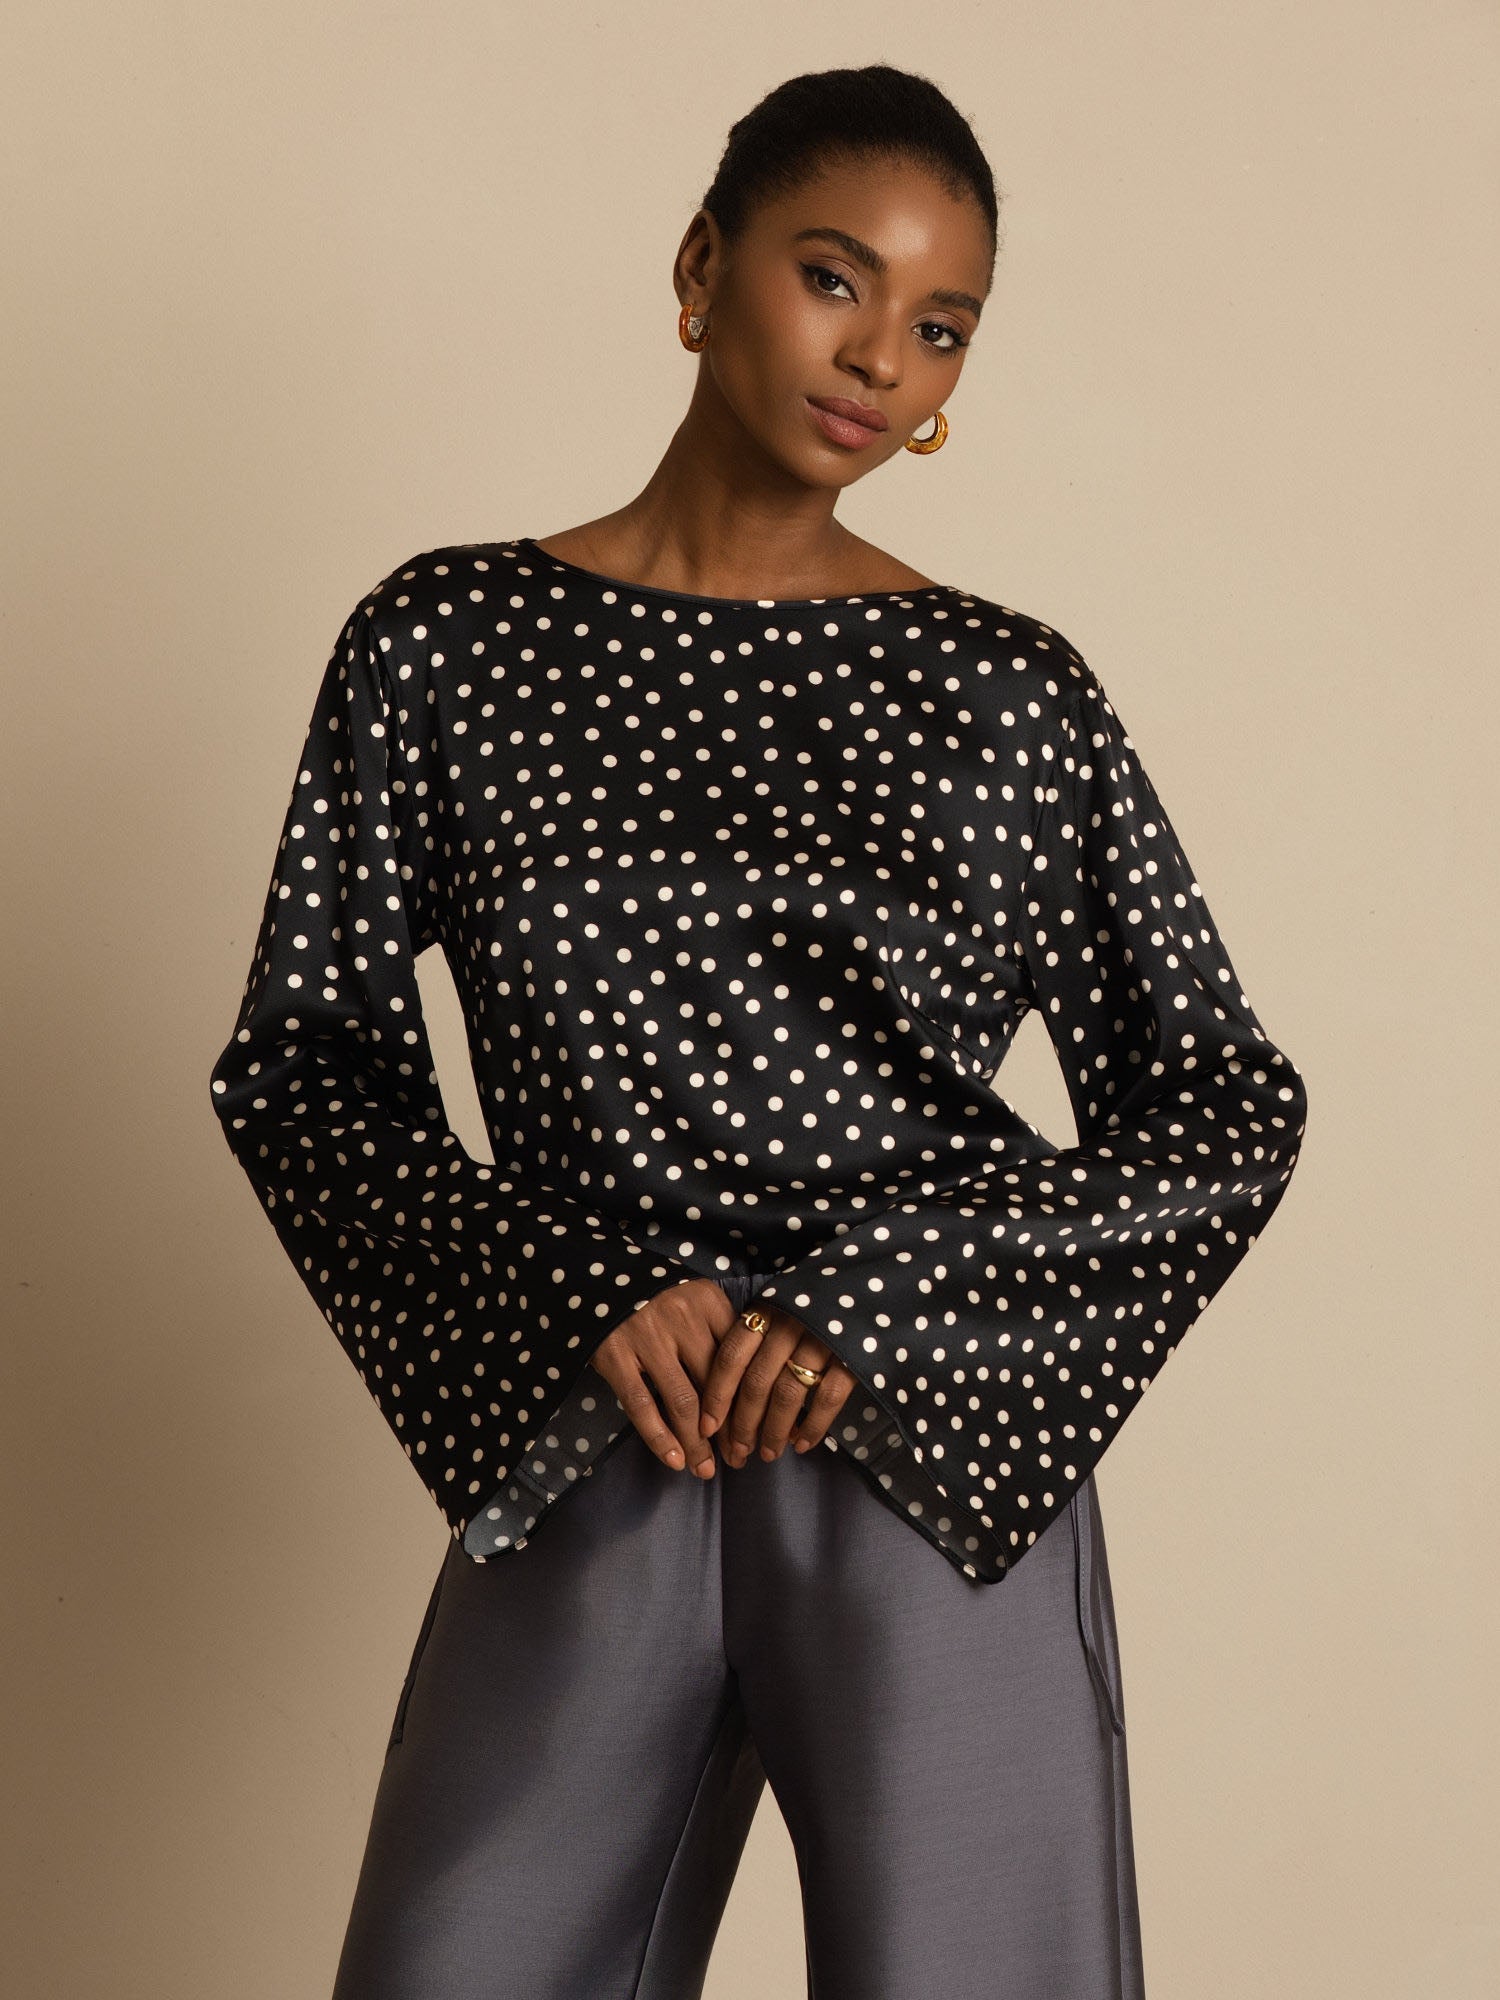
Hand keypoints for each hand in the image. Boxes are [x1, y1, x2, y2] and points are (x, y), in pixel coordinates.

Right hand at [587, 1278, 740, 1479]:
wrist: (593, 1276)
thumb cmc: (655, 1296)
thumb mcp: (693, 1300)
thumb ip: (718, 1333)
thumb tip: (747, 1392)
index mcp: (708, 1301)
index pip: (738, 1360)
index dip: (749, 1401)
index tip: (757, 1430)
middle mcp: (682, 1316)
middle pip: (714, 1385)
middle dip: (729, 1430)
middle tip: (736, 1458)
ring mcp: (647, 1336)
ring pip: (682, 1401)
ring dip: (697, 1443)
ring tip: (705, 1469)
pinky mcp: (615, 1355)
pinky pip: (641, 1405)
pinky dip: (660, 1438)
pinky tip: (674, 1461)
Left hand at [699, 1297, 858, 1466]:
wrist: (872, 1286)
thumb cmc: (817, 1302)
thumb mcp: (782, 1307)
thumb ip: (758, 1339)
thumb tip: (730, 1396)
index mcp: (767, 1310)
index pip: (731, 1357)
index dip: (717, 1396)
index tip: (707, 1428)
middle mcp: (789, 1324)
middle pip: (756, 1382)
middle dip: (743, 1424)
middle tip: (737, 1453)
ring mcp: (821, 1339)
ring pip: (787, 1394)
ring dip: (774, 1431)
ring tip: (768, 1454)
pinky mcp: (852, 1355)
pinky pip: (827, 1398)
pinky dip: (813, 1426)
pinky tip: (802, 1445)